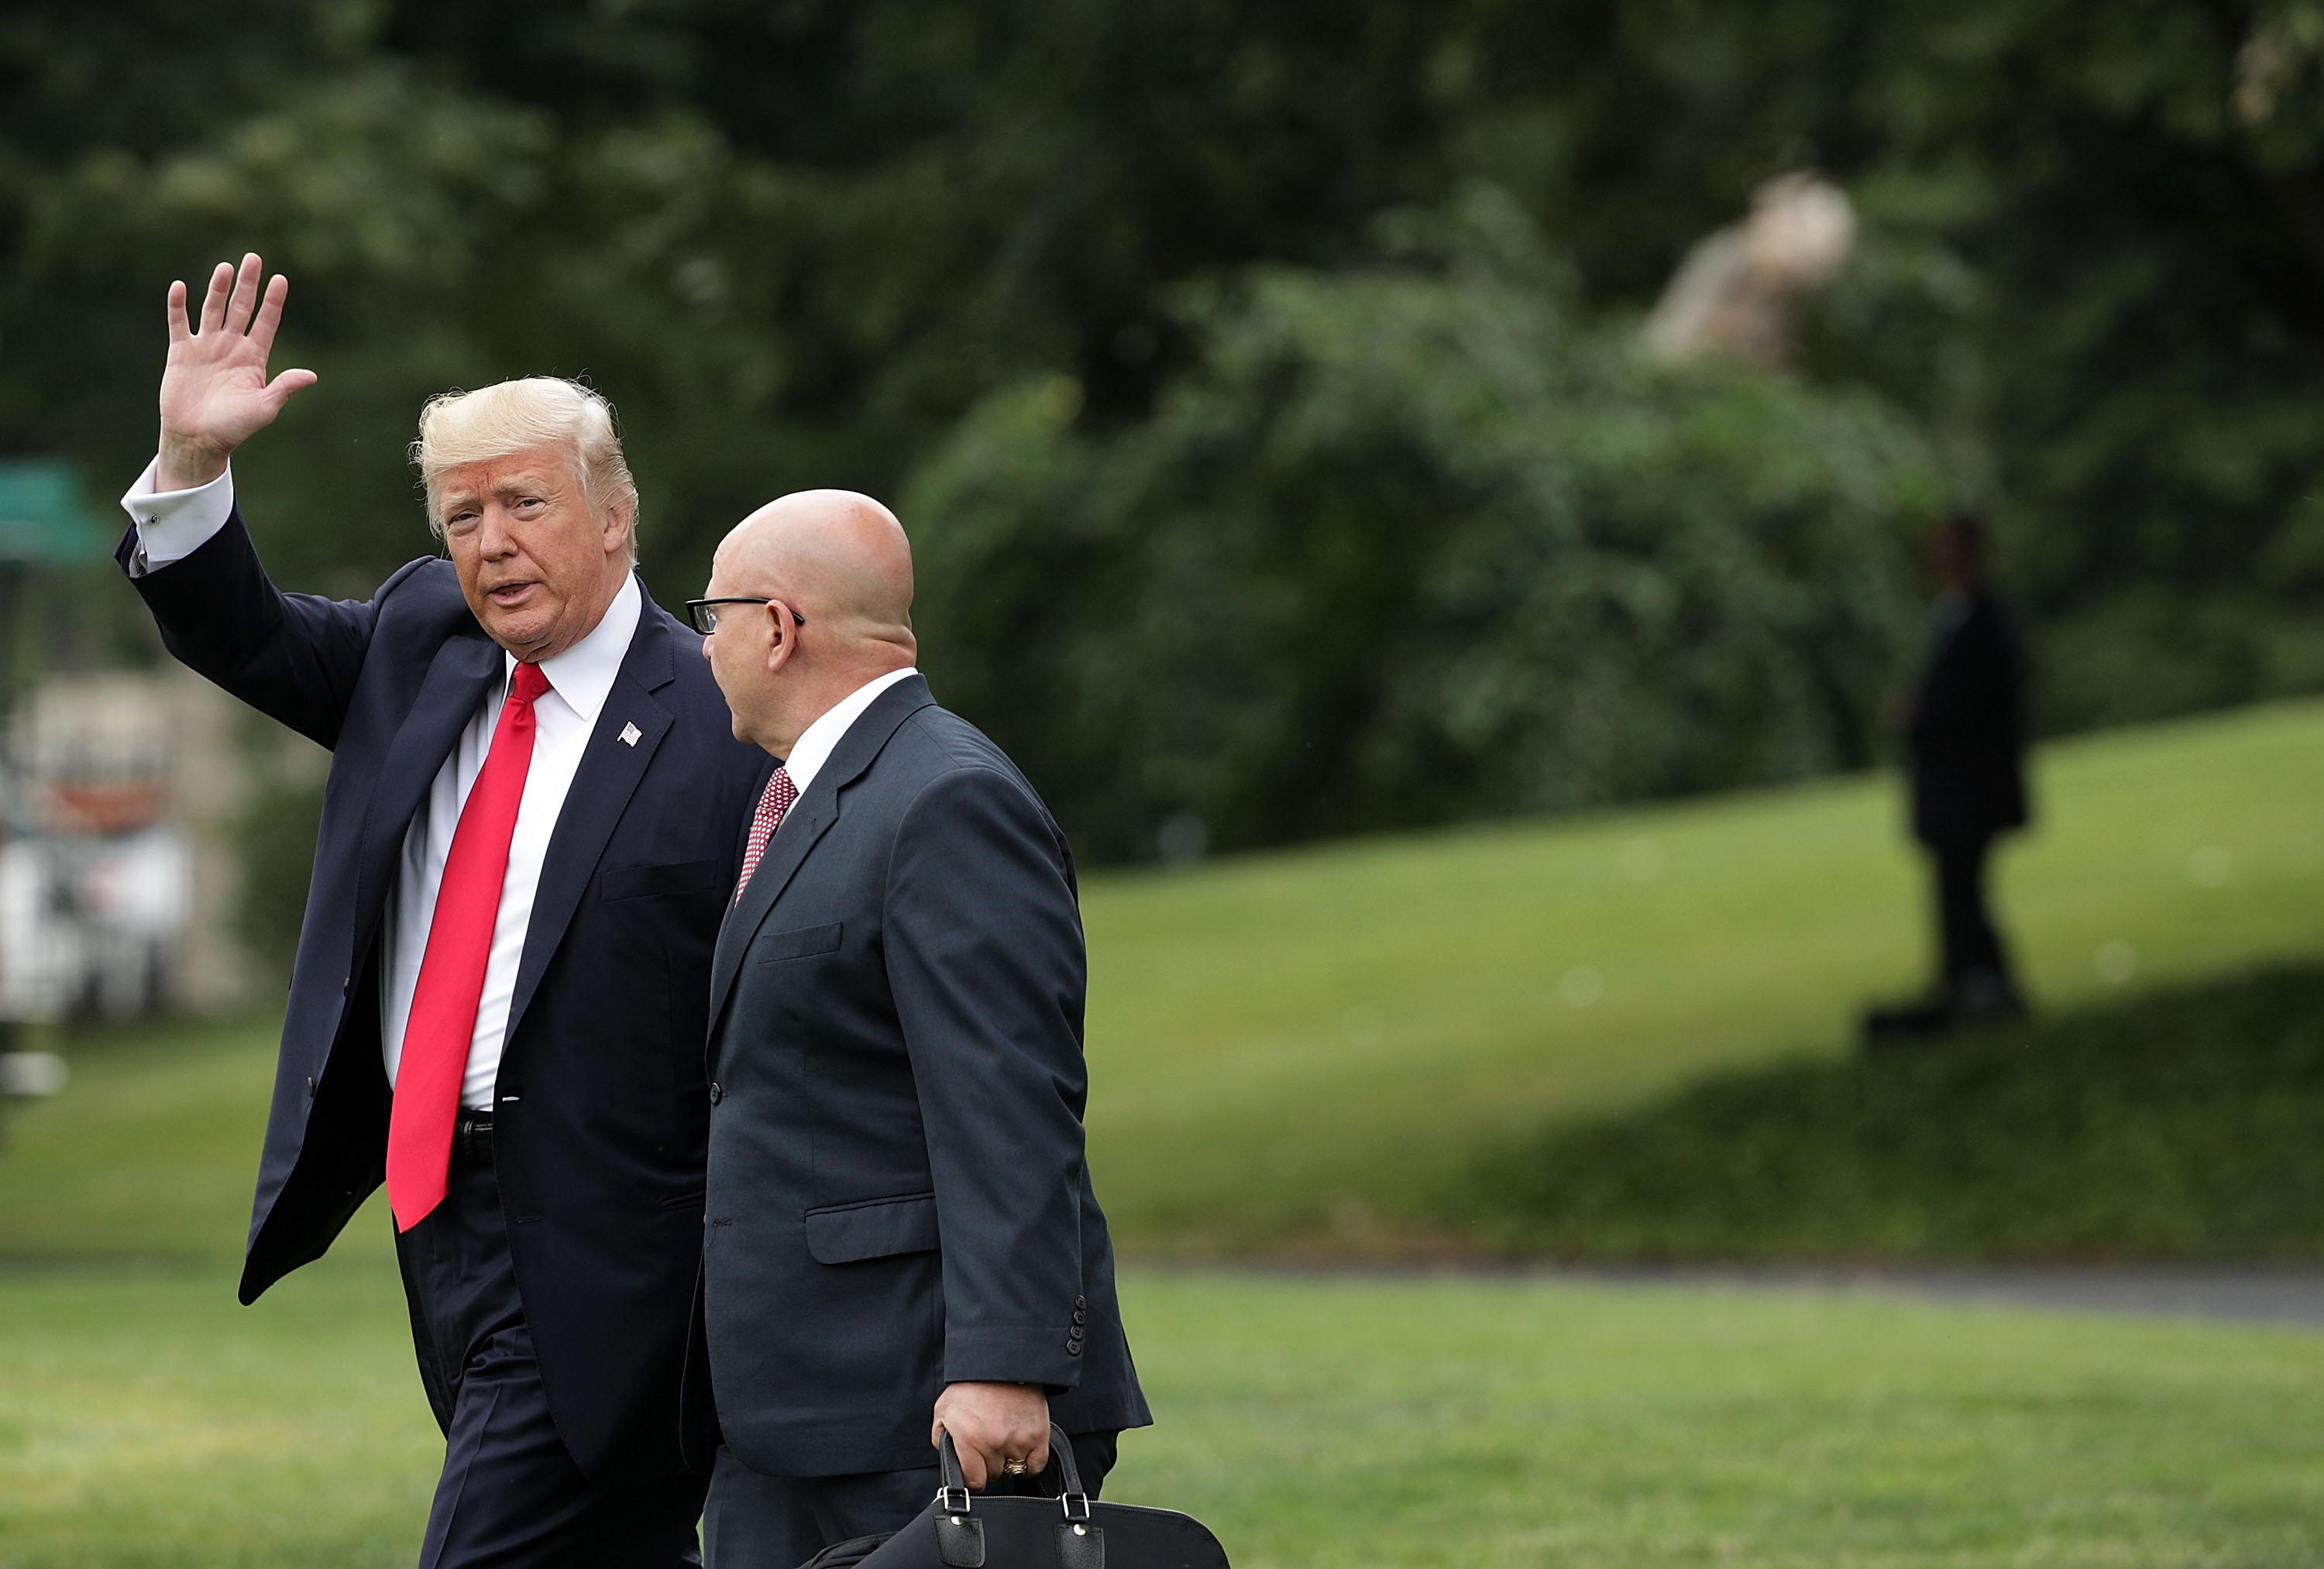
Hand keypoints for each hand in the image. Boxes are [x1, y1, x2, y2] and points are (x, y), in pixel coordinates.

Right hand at [157, 253, 317, 490]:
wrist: (197, 439)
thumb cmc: (234, 428)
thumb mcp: (264, 408)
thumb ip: (284, 388)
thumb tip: (312, 375)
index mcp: (254, 358)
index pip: (266, 322)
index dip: (273, 301)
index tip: (281, 278)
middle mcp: (231, 347)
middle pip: (241, 308)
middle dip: (247, 284)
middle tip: (253, 258)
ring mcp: (206, 347)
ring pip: (212, 310)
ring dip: (218, 288)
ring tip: (226, 267)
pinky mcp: (181, 352)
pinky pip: (178, 323)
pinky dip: (177, 305)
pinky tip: (179, 286)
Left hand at [932, 1381, 1048, 1489]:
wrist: (1002, 1363)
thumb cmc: (972, 1385)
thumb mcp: (943, 1409)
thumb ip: (940, 1438)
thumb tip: (949, 1459)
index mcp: (969, 1439)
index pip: (974, 1481)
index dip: (973, 1478)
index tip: (975, 1471)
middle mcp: (994, 1442)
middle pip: (993, 1475)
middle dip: (989, 1464)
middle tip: (989, 1445)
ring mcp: (1018, 1440)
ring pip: (1013, 1470)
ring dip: (1008, 1460)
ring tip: (1005, 1441)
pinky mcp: (1038, 1435)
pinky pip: (1035, 1466)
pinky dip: (1030, 1463)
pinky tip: (1022, 1451)